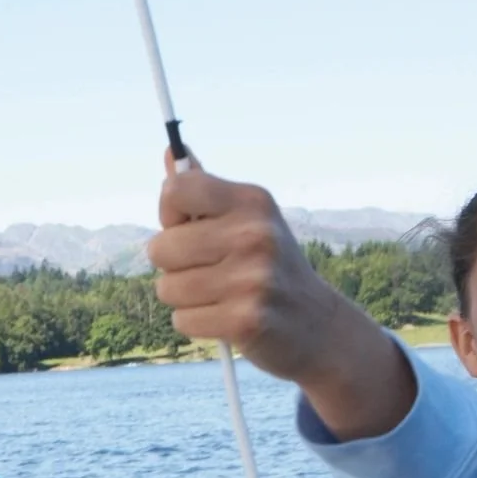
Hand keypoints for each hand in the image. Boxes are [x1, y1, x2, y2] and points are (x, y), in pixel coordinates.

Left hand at [149, 157, 412, 438]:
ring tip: (218, 295)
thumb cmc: (267, 266)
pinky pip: (182, 320)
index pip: (175, 190)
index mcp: (253, 201)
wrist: (317, 325)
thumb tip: (170, 152)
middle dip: (173, 265)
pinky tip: (225, 318)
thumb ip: (204, 191)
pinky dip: (196, 323)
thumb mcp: (248, 220)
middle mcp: (255, 235)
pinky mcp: (246, 320)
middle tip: (208, 270)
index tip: (190, 228)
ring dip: (183, 298)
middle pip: (160, 248)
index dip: (170, 215)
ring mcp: (253, 279)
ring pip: (167, 288)